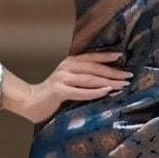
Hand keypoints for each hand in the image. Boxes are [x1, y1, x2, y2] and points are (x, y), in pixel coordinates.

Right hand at [15, 49, 132, 123]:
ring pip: (90, 79)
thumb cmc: (52, 94)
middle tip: (128, 76)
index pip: (91, 57)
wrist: (30, 101)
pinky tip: (106, 92)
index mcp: (70, 62)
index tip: (121, 56)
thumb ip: (82, 78)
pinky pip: (81, 91)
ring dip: (108, 82)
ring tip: (122, 84)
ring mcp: (62, 78)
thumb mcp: (68, 81)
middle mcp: (67, 67)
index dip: (106, 56)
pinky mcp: (59, 90)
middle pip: (94, 68)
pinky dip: (95, 92)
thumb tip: (106, 79)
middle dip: (113, 72)